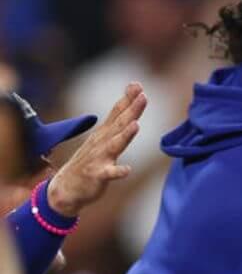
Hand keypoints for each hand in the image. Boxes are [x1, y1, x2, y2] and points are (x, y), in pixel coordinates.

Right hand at [46, 83, 146, 216]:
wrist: (66, 188)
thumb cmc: (91, 162)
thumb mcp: (104, 141)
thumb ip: (118, 126)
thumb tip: (131, 110)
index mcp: (104, 134)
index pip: (117, 113)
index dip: (128, 99)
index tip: (138, 84)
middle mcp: (101, 143)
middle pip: (119, 124)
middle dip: (131, 110)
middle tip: (142, 95)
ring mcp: (99, 158)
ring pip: (114, 145)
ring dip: (125, 135)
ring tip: (136, 125)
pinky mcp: (97, 175)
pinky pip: (108, 174)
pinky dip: (118, 171)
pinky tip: (127, 170)